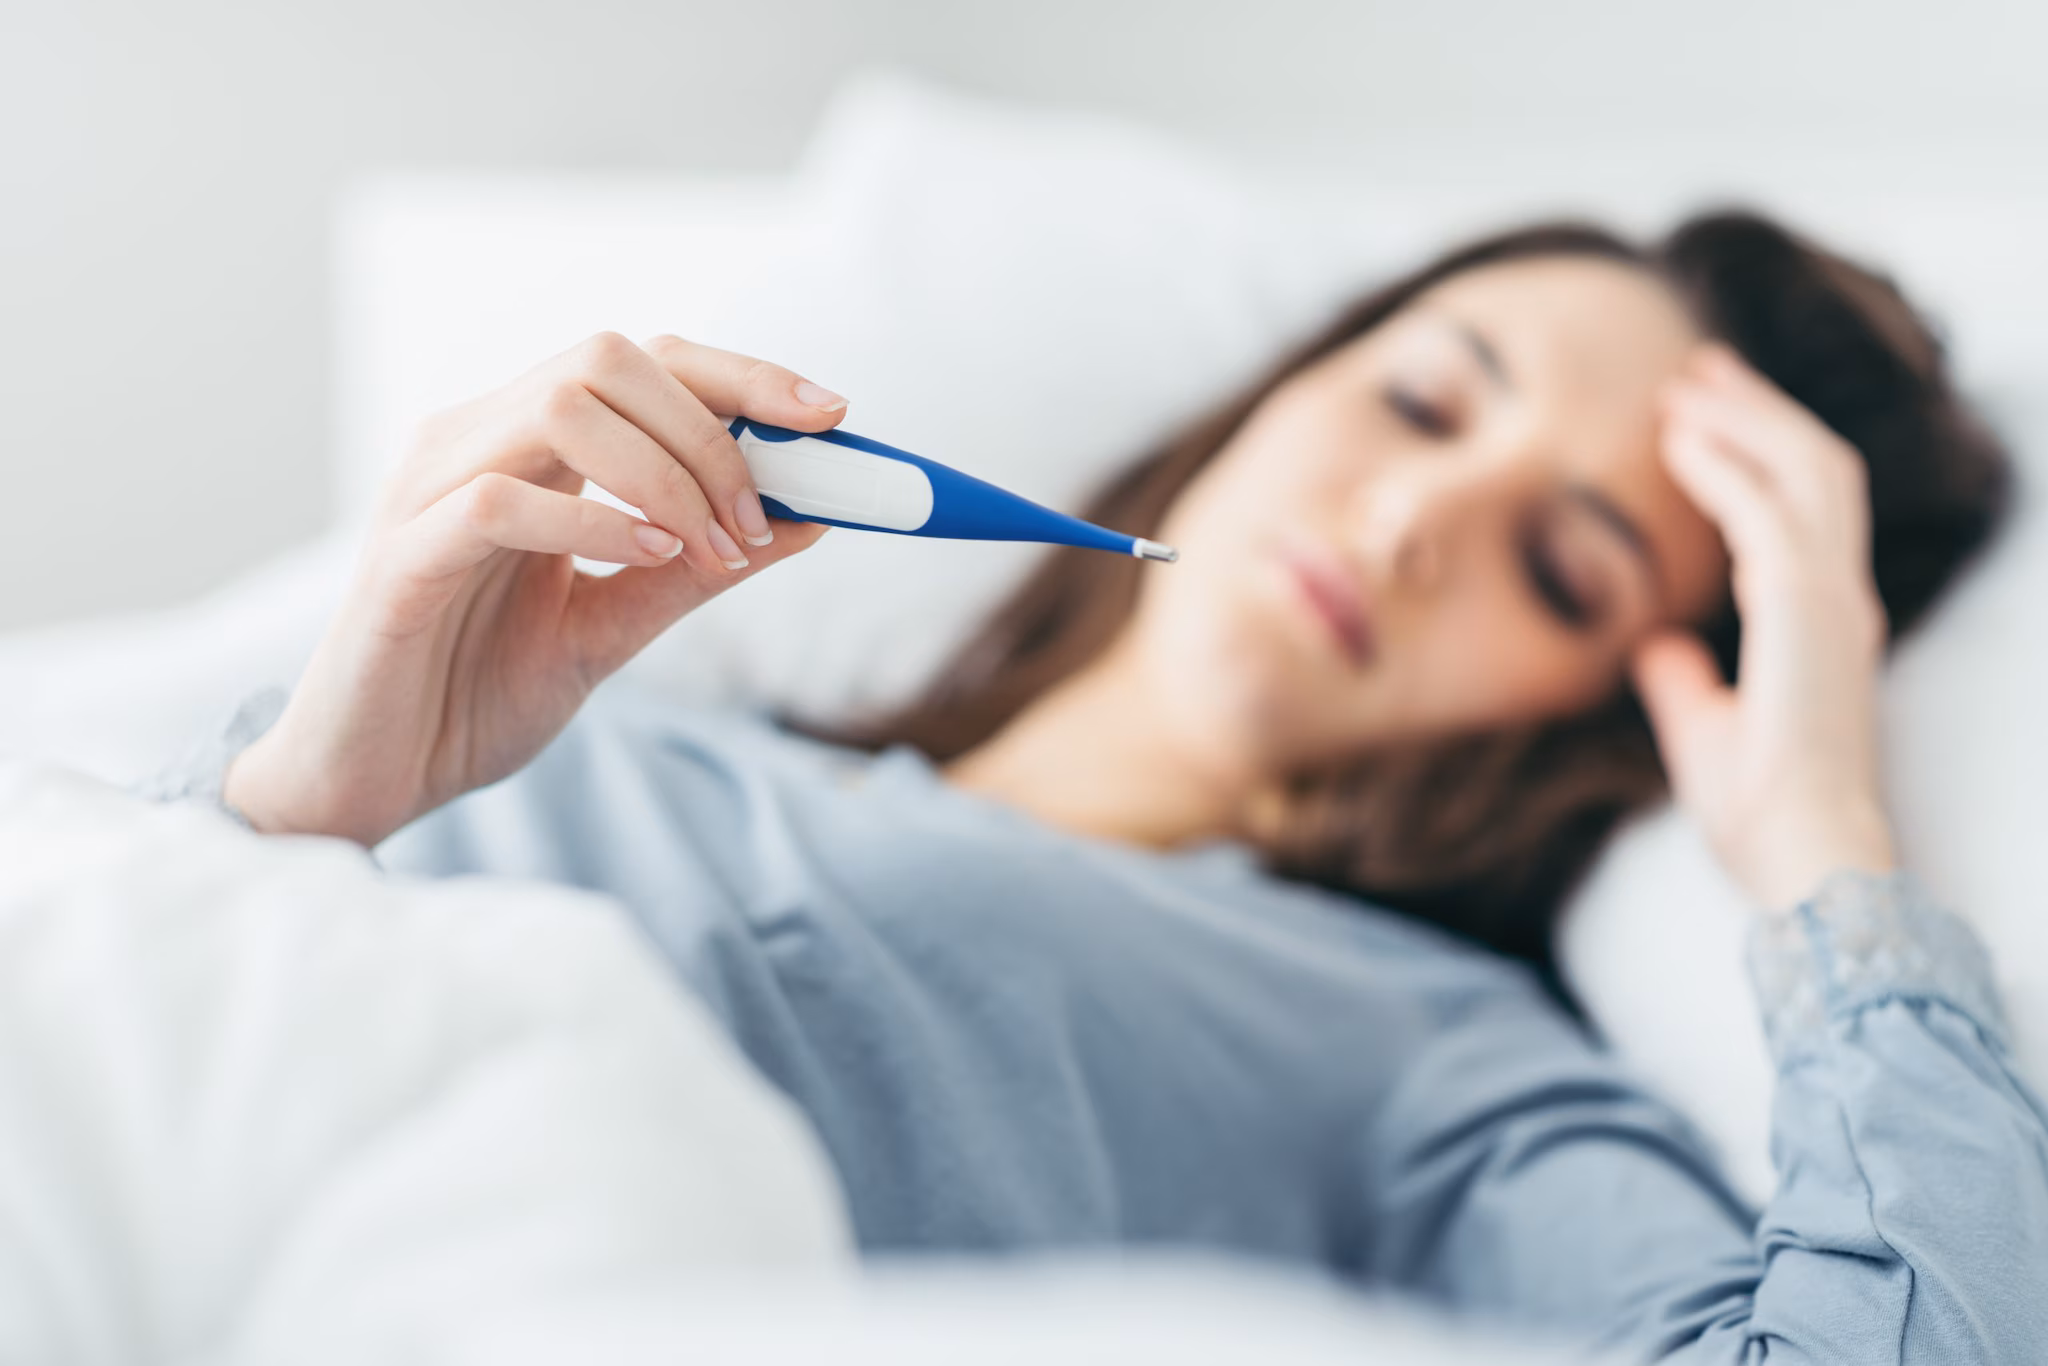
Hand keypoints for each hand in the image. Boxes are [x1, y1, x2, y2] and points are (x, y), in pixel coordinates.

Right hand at [225, 333, 846, 845]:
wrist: (376, 780)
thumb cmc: (478, 695)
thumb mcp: (614, 628)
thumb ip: (696, 572)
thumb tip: (810, 519)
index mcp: (525, 446)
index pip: (643, 363)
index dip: (741, 375)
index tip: (831, 414)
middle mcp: (474, 440)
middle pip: (609, 358)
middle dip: (713, 428)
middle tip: (761, 516)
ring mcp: (429, 489)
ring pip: (562, 405)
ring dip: (666, 472)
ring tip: (713, 547)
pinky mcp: (402, 555)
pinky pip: (502, 499)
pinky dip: (594, 519)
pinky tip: (652, 554)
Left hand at [1631, 346, 1894, 911]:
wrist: (1798, 855)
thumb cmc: (1761, 814)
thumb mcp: (1706, 734)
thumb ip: (1686, 684)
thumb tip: (1655, 646)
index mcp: (1824, 625)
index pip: (1805, 509)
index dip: (1760, 452)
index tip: (1702, 415)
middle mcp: (1840, 600)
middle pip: (1816, 467)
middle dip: (1758, 409)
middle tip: (1698, 368)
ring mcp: (1833, 600)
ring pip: (1806, 469)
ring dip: (1744, 418)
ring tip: (1686, 384)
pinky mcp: (1807, 611)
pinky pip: (1767, 512)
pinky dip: (1725, 468)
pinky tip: (1680, 441)